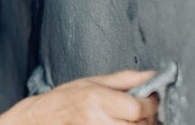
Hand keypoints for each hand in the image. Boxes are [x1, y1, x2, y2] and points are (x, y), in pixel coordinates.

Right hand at [5, 70, 159, 124]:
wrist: (43, 119)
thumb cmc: (65, 100)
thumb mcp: (92, 81)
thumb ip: (124, 79)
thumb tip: (151, 75)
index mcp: (98, 100)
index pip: (138, 107)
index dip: (149, 102)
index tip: (148, 98)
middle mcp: (100, 120)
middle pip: (142, 123)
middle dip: (145, 115)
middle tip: (135, 108)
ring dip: (136, 124)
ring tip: (124, 117)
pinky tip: (118, 123)